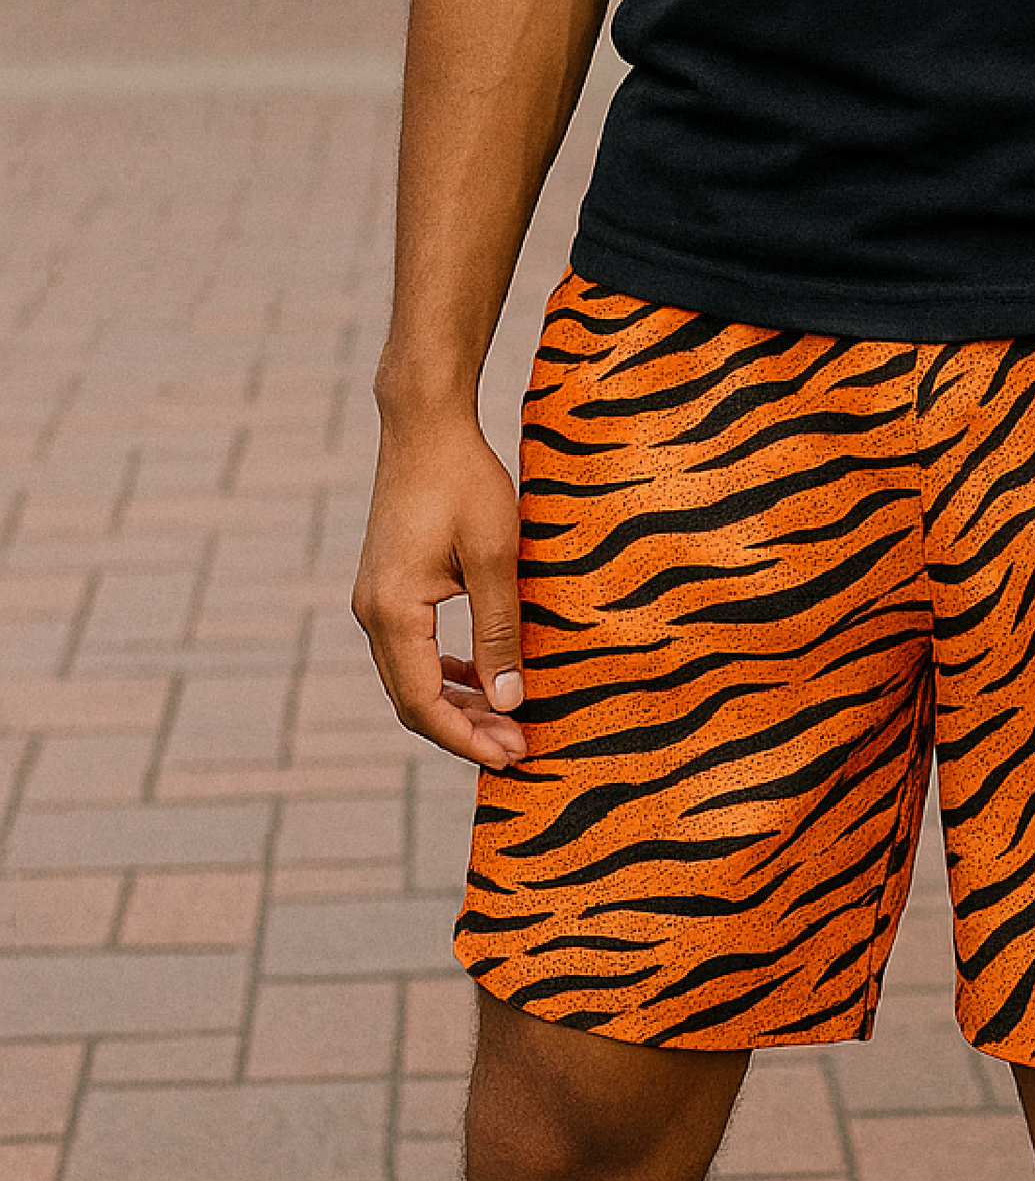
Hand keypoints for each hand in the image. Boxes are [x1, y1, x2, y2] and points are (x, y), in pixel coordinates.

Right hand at [352, 416, 528, 768]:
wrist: (425, 423)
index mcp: (393, 613)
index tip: (511, 756)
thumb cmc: (464, 480)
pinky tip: (480, 676)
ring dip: (455, 703)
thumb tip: (509, 702)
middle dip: (464, 730)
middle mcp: (372, 613)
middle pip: (411, 700)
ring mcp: (374, 599)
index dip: (466, 739)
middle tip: (517, 747)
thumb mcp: (495, 557)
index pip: (424, 705)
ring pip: (410, 676)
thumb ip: (500, 632)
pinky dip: (444, 671)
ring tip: (504, 720)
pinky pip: (410, 648)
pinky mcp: (386, 584)